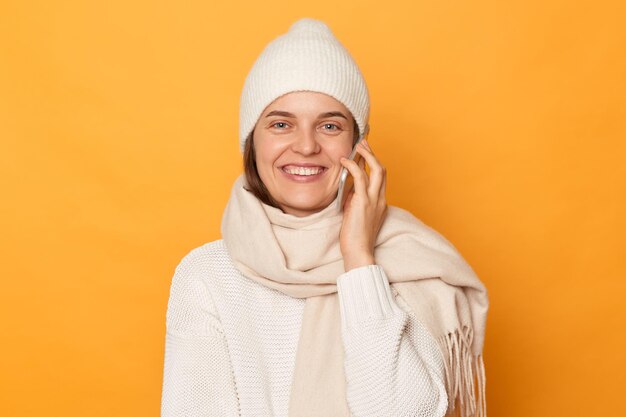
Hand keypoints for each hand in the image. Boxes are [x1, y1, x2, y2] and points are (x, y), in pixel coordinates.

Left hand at [339, 139, 387, 271]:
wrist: (359, 252)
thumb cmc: (356, 238)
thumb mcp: (357, 215)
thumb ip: (356, 201)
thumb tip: (349, 189)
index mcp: (380, 203)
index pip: (380, 178)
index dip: (373, 163)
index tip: (365, 153)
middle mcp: (380, 199)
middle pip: (382, 170)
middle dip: (373, 154)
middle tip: (363, 143)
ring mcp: (374, 200)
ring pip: (377, 170)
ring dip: (367, 155)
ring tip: (357, 145)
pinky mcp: (364, 202)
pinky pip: (360, 177)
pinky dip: (353, 166)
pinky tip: (345, 160)